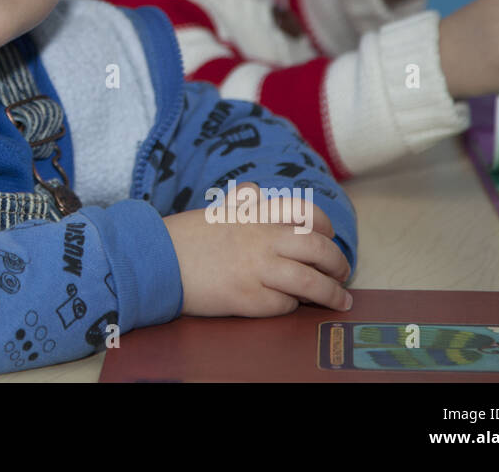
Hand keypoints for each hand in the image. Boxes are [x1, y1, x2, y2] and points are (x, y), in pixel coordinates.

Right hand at [163, 183, 351, 317]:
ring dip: (330, 293)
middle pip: (317, 248)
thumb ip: (242, 200)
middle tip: (342, 272)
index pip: (306, 213)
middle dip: (337, 263)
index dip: (325, 227)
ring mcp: (257, 268)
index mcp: (255, 213)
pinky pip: (285, 305)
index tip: (328, 238)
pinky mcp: (249, 298)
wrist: (156, 261)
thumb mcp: (216, 209)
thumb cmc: (185, 237)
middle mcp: (261, 237)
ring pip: (311, 282)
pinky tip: (292, 306)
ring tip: (339, 300)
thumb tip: (257, 192)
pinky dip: (292, 306)